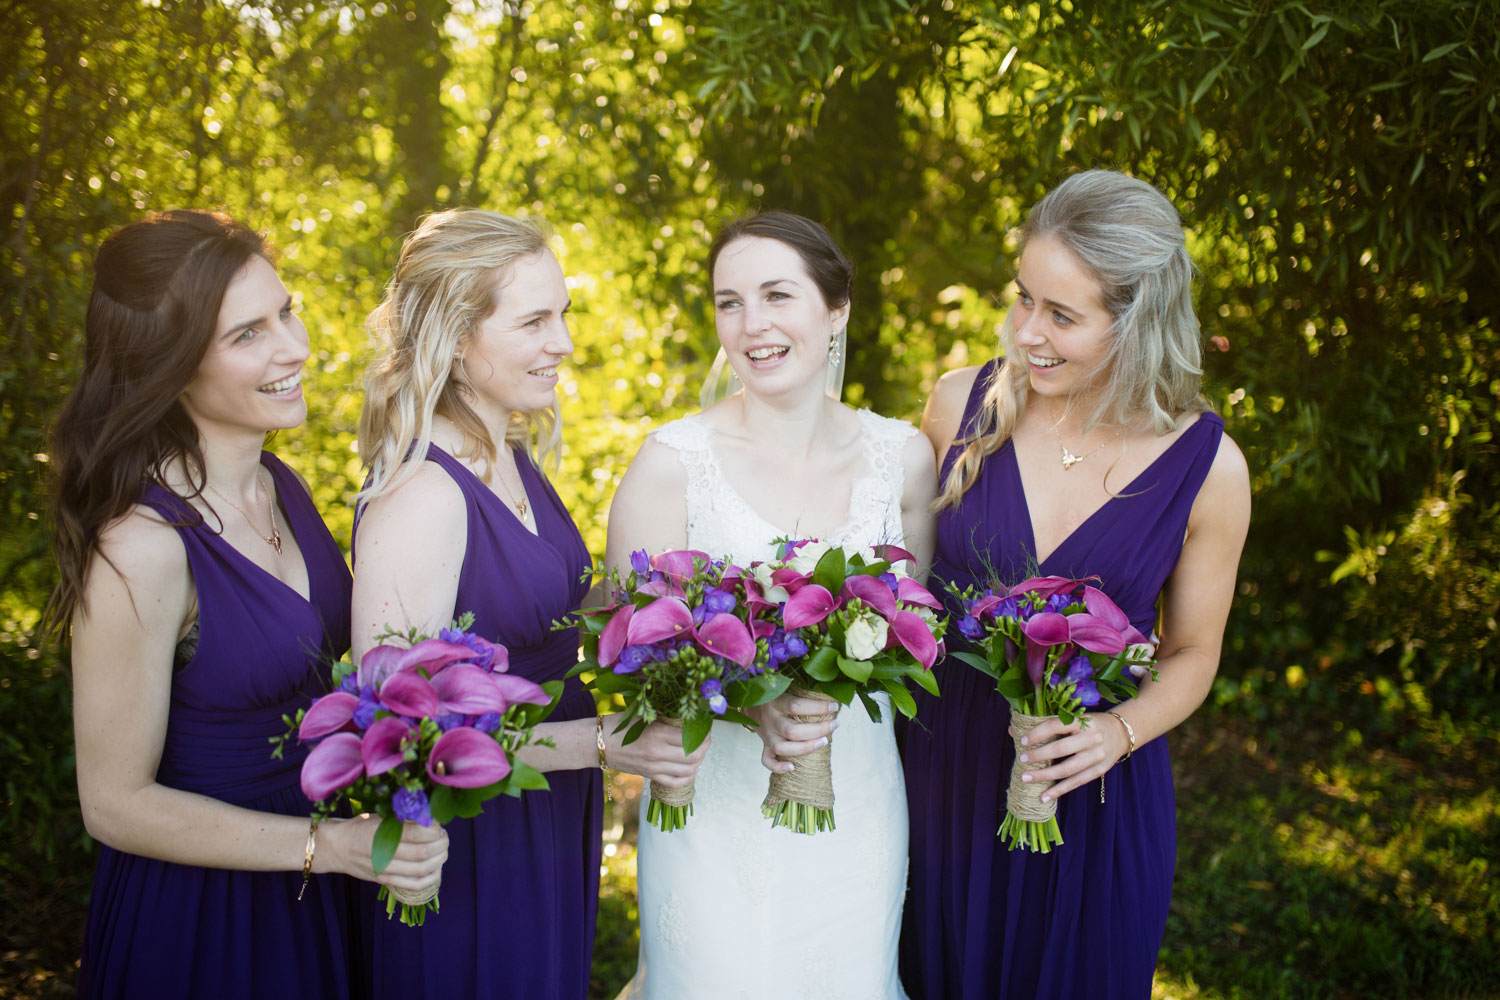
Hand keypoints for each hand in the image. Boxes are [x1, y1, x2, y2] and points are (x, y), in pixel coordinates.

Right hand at [319, 815, 447, 893]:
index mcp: (381, 833)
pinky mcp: (385, 881)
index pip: (416, 834)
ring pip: (421, 869)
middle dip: (441, 844)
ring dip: (439, 859)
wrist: (337, 847)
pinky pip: (413, 885)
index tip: (438, 825)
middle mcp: (383, 854)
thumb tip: (430, 818)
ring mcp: (385, 870)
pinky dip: (431, 878)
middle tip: (444, 837)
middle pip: (422, 853)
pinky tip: (437, 868)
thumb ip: (403, 818)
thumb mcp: (379, 816)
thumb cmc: (360, 827)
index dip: (433, 830)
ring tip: (443, 850)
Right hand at [603, 715, 708, 787]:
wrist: (597, 743)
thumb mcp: (643, 715)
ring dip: (699, 762)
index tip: (705, 726)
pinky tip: (691, 768)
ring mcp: (654, 768)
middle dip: (705, 746)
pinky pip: (675, 782)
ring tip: (700, 752)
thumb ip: (666, 717)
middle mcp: (657, 753)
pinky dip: (688, 776)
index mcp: (657, 733)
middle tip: (705, 738)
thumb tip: (689, 715)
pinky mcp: (650, 776)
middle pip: (694, 755)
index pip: (691, 737)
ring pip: (688, 771)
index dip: (703, 732)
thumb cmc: (619, 724)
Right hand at [744, 692, 839, 773]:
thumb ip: (802, 692)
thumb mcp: (785, 688)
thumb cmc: (775, 695)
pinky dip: (779, 766)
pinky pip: (767, 760)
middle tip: (834, 724)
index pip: (797, 706)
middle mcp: (770, 720)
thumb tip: (829, 695)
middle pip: (792, 730)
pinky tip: (793, 767)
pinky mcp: (764, 746)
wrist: (749, 703)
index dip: (817, 707)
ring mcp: (766, 735)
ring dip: (805, 747)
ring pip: (782, 748)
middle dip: (817, 729)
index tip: (834, 706)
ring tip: (824, 742)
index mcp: (775, 702)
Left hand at [1010, 712, 1130, 803]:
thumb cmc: (1088, 724)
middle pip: (1061, 749)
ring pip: (1068, 769)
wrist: (1120, 733)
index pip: (1056, 725)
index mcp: (1082, 721)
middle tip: (1022, 760)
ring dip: (1045, 775)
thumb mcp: (1072, 718)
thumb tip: (1013, 731)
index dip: (1038, 733)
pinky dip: (1059, 790)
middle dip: (1039, 755)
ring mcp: (1097, 756)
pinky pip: (1076, 782)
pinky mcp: (1099, 770)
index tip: (1022, 741)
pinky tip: (1044, 796)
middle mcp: (1092, 738)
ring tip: (1026, 778)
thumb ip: (1045, 724)